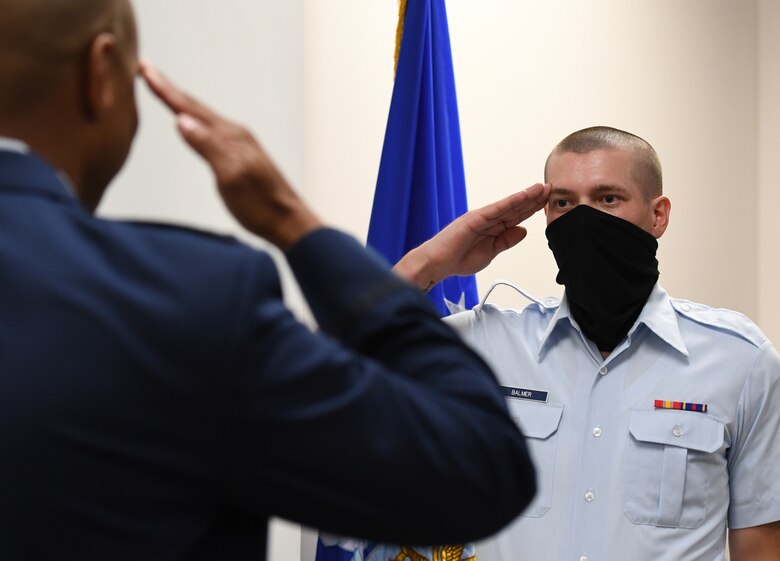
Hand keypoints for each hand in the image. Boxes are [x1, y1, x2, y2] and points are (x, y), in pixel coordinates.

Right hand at [139, 60, 321, 249]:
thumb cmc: (261, 205)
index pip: (190, 109)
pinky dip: (197, 120)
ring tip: (166, 91)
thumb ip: (207, 147)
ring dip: (183, 102)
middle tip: (147, 69)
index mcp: (230, 137)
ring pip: (205, 117)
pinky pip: (213, 130)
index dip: (165, 90)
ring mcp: (241, 144)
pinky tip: (196, 124)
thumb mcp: (230, 177)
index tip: (144, 69)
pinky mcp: (242, 156)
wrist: (289, 221)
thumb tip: (181, 120)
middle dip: (170, 89)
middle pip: (197, 107)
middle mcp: (236, 134)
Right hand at [394, 183, 549, 289]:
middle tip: (551, 188)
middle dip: (534, 199)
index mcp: (493, 229)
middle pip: (516, 208)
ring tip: (542, 188)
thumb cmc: (459, 259)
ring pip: (509, 205)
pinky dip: (511, 201)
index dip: (532, 209)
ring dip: (526, 196)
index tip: (547, 202)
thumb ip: (506, 241)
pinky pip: (498, 208)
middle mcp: (489, 219)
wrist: (438, 263)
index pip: (516, 217)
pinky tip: (524, 195)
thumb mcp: (491, 253)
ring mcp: (483, 217)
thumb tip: (523, 231)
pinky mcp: (476, 218)